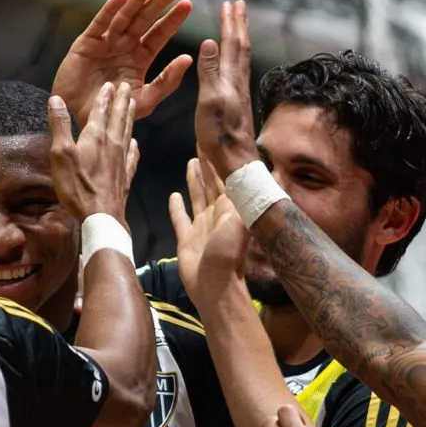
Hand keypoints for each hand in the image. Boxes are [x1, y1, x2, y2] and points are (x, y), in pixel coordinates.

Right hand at [48, 82, 137, 221]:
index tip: (110, 84)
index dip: (105, 96)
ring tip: (133, 106)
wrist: (101, 216)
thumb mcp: (61, 153)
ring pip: (127, 133)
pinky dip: (134, 148)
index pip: (101, 111)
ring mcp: (121, 161)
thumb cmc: (78, 185)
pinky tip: (135, 144)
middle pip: (119, 118)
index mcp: (96, 136)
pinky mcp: (125, 177)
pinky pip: (132, 157)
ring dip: (129, 118)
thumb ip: (60, 125)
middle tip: (127, 86)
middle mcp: (112, 144)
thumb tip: (56, 98)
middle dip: (122, 101)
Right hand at [53, 0, 193, 126]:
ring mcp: (105, 43)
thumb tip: (187, 59)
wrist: (80, 121)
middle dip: (158, 4)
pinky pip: (100, 23)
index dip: (172, 20)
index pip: (159, 35)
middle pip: (144, 20)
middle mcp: (123, 47)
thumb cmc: (112, 113)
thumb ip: (166, 82)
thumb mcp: (144, 101)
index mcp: (139, 59)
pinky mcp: (87, 43)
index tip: (187, 4)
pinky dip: (110, 9)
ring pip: (124, 16)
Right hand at [168, 157, 248, 299]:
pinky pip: (180, 218)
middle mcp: (216, 214)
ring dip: (194, 179)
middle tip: (201, 143)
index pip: (225, 177)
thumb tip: (252, 172)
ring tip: (191, 160)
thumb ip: (241, 196)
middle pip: (210, 183)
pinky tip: (173, 196)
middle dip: (207, 164)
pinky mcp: (185, 238)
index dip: (220, 160)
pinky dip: (176, 207)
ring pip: (196, 196)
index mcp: (230, 208)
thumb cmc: (228, 252)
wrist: (214, 285)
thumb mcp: (239, 220)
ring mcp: (200, 226)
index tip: (215, 141)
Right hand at [195, 0, 259, 179]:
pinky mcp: (236, 104)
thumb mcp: (210, 101)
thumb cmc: (220, 135)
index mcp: (231, 79)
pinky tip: (232, 62)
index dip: (231, 23)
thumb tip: (209, 42)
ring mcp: (238, 94)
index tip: (230, 4)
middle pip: (241, 47)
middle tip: (238, 5)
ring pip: (241, 58)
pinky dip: (235, 58)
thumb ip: (209, 71)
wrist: (235, 162)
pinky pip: (237, 72)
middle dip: (238, 25)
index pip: (232, 44)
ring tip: (237, 26)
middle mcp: (238, 83)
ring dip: (239, 39)